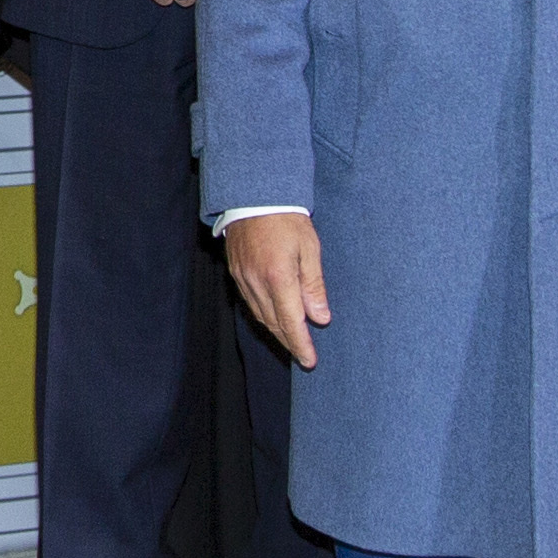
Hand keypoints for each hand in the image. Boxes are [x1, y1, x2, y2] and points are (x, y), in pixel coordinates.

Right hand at [223, 212, 326, 366]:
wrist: (253, 196)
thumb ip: (314, 286)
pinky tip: (273, 317)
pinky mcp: (236, 272)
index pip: (291, 322)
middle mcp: (257, 282)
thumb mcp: (310, 248)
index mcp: (279, 277)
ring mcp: (243, 278)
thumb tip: (321, 318)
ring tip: (291, 339)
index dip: (301, 344)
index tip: (309, 361)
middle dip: (289, 342)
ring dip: (276, 330)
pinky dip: (263, 315)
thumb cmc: (286, 219)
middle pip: (274, 323)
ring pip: (260, 315)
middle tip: (303, 355)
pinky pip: (250, 302)